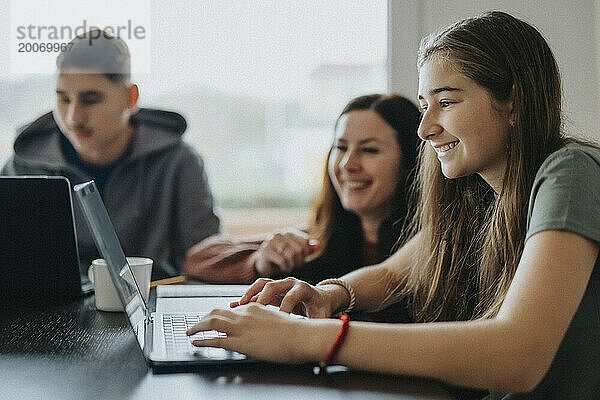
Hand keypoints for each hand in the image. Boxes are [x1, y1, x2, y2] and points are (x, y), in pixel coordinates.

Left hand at [186, 303, 315, 363]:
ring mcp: (242, 327)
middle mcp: (246, 313)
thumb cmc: (296, 332)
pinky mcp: (241, 342)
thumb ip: (265, 320)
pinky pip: (216, 340)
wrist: (304, 336)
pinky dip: (203, 340)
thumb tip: (261, 328)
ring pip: (212, 322)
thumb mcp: (277, 320)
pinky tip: (196, 341)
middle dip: (203, 318)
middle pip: (216, 312)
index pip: (229, 309)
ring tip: (190, 331)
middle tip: (194, 324)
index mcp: (255, 307)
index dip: (216, 314)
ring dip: (198, 326)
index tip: (209, 319)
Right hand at [230, 277, 335, 317]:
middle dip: (262, 299)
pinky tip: (236, 306)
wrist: (319, 298)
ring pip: (262, 285)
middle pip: (273, 286)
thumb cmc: (320, 308)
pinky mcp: (272, 290)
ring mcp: (280, 285)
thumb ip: (318, 323)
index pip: (291, 297)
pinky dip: (247, 297)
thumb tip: (315, 336)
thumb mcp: (321, 316)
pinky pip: (257, 290)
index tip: (279, 321)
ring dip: (250, 294)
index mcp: (303, 288)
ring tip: (239, 306)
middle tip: (254, 311)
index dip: (285, 309)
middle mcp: (290, 283)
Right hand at [254, 228, 319, 276]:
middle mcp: (279, 233)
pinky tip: (282, 268)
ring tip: (288, 267)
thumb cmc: (283, 259)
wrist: (264, 266)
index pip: (305, 241)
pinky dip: (285, 267)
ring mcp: (271, 241)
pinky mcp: (266, 251)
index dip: (305, 253)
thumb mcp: (297, 254)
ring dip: (292, 265)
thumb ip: (308, 249)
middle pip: (299, 249)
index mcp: (288, 232)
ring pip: (291, 254)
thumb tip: (318, 245)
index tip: (300, 259)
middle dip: (299, 261)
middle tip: (294, 266)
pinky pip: (282, 261)